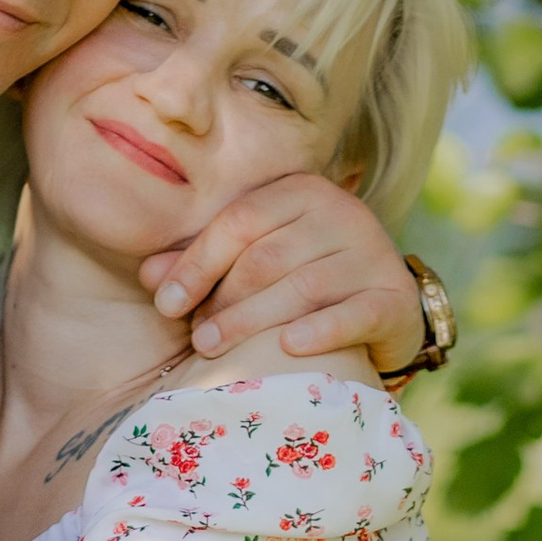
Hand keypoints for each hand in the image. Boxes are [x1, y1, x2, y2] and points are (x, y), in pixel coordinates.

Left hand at [140, 170, 423, 371]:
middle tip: (194, 337)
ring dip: (251, 321)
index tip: (163, 302)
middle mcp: (340, 214)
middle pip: (267, 257)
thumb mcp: (254, 264)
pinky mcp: (393, 297)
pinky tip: (287, 347)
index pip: (239, 221)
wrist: (384, 309)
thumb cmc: (303, 284)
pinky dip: (320, 330)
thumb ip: (205, 264)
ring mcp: (371, 254)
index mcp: (301, 192)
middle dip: (222, 299)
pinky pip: (354, 313)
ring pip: (303, 287)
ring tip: (213, 348)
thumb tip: (148, 275)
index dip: (196, 262)